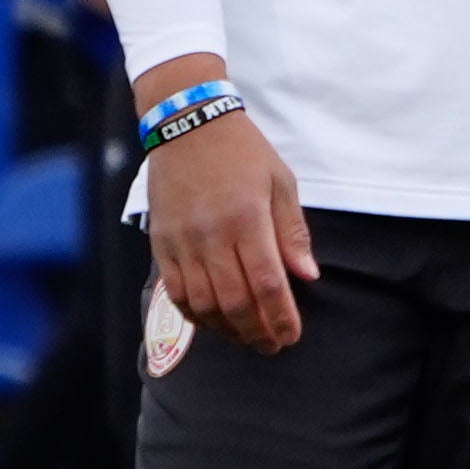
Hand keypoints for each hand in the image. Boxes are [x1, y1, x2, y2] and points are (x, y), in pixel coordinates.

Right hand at [135, 57, 317, 351]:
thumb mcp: (281, 183)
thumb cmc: (244, 152)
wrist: (188, 124)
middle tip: (273, 345)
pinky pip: (176, 292)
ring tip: (247, 337)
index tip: (291, 336)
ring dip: (227, 329)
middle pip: (235, 302)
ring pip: (203, 304)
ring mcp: (182, 242)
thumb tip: (307, 277)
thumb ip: (292, 233)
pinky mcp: (162, 243)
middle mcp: (212, 235)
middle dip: (257, 332)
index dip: (281, 318)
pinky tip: (214, 321)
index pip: (268, 284)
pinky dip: (196, 314)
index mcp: (248, 220)